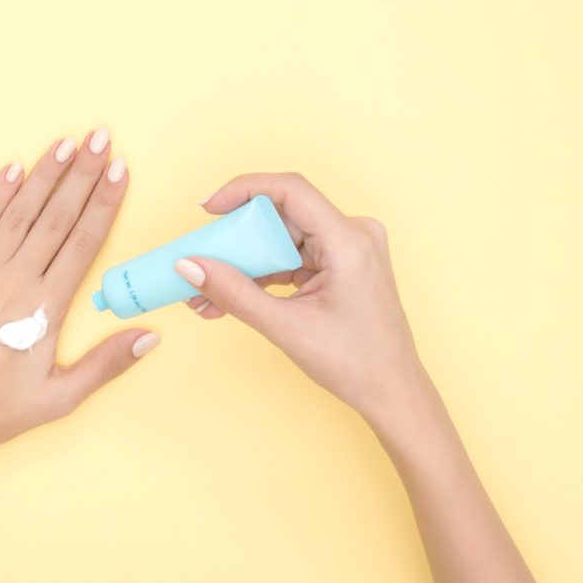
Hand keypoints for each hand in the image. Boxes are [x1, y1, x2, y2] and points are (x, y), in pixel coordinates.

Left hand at [0, 129, 158, 472]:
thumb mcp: (62, 397)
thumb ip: (107, 363)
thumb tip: (151, 336)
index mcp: (44, 308)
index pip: (83, 241)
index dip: (104, 202)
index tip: (121, 171)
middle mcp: (12, 282)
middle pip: (55, 216)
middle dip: (82, 174)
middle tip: (101, 138)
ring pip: (18, 212)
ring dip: (44, 175)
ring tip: (66, 143)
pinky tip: (13, 169)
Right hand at [178, 172, 423, 423]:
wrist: (391, 392)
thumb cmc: (356, 363)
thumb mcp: (286, 327)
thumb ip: (234, 293)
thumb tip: (191, 266)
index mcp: (349, 241)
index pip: (290, 190)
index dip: (244, 190)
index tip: (209, 208)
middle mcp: (354, 235)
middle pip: (282, 217)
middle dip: (236, 241)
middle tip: (200, 261)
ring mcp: (350, 250)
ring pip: (283, 240)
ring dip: (245, 264)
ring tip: (206, 293)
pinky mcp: (342, 265)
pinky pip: (293, 258)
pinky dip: (264, 276)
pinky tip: (231, 297)